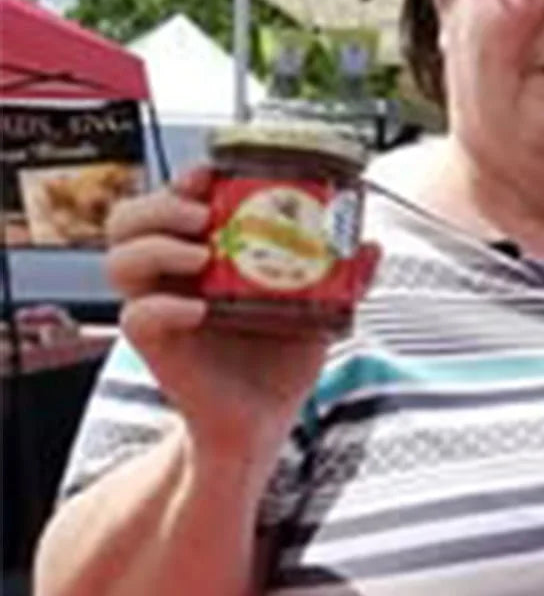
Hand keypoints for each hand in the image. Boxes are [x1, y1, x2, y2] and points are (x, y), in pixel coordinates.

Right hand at [105, 167, 378, 467]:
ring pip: (119, 261)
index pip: (170, 203)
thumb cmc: (280, 362)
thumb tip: (372, 245)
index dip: (181, 181)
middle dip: (160, 204)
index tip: (209, 174)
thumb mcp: (319, 312)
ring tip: (200, 255)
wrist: (263, 422)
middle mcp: (174, 279)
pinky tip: (199, 310)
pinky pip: (137, 317)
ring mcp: (162, 312)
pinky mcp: (158, 350)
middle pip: (129, 220)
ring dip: (155, 247)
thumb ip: (345, 279)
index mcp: (204, 259)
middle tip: (201, 214)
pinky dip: (163, 307)